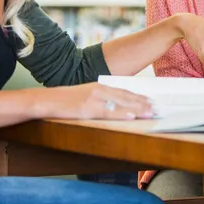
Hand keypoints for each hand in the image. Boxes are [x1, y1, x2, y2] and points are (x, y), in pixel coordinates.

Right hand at [36, 82, 153, 120]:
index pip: (124, 91)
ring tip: (151, 112)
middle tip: (157, 108)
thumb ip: (99, 98)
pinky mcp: (87, 109)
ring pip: (121, 104)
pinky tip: (131, 116)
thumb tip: (114, 105)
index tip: (151, 101)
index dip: (139, 97)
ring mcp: (94, 99)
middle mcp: (99, 90)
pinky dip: (121, 114)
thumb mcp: (84, 95)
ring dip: (138, 109)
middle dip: (143, 103)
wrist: (46, 100)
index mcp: (99, 87)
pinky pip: (107, 112)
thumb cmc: (64, 100)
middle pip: (126, 97)